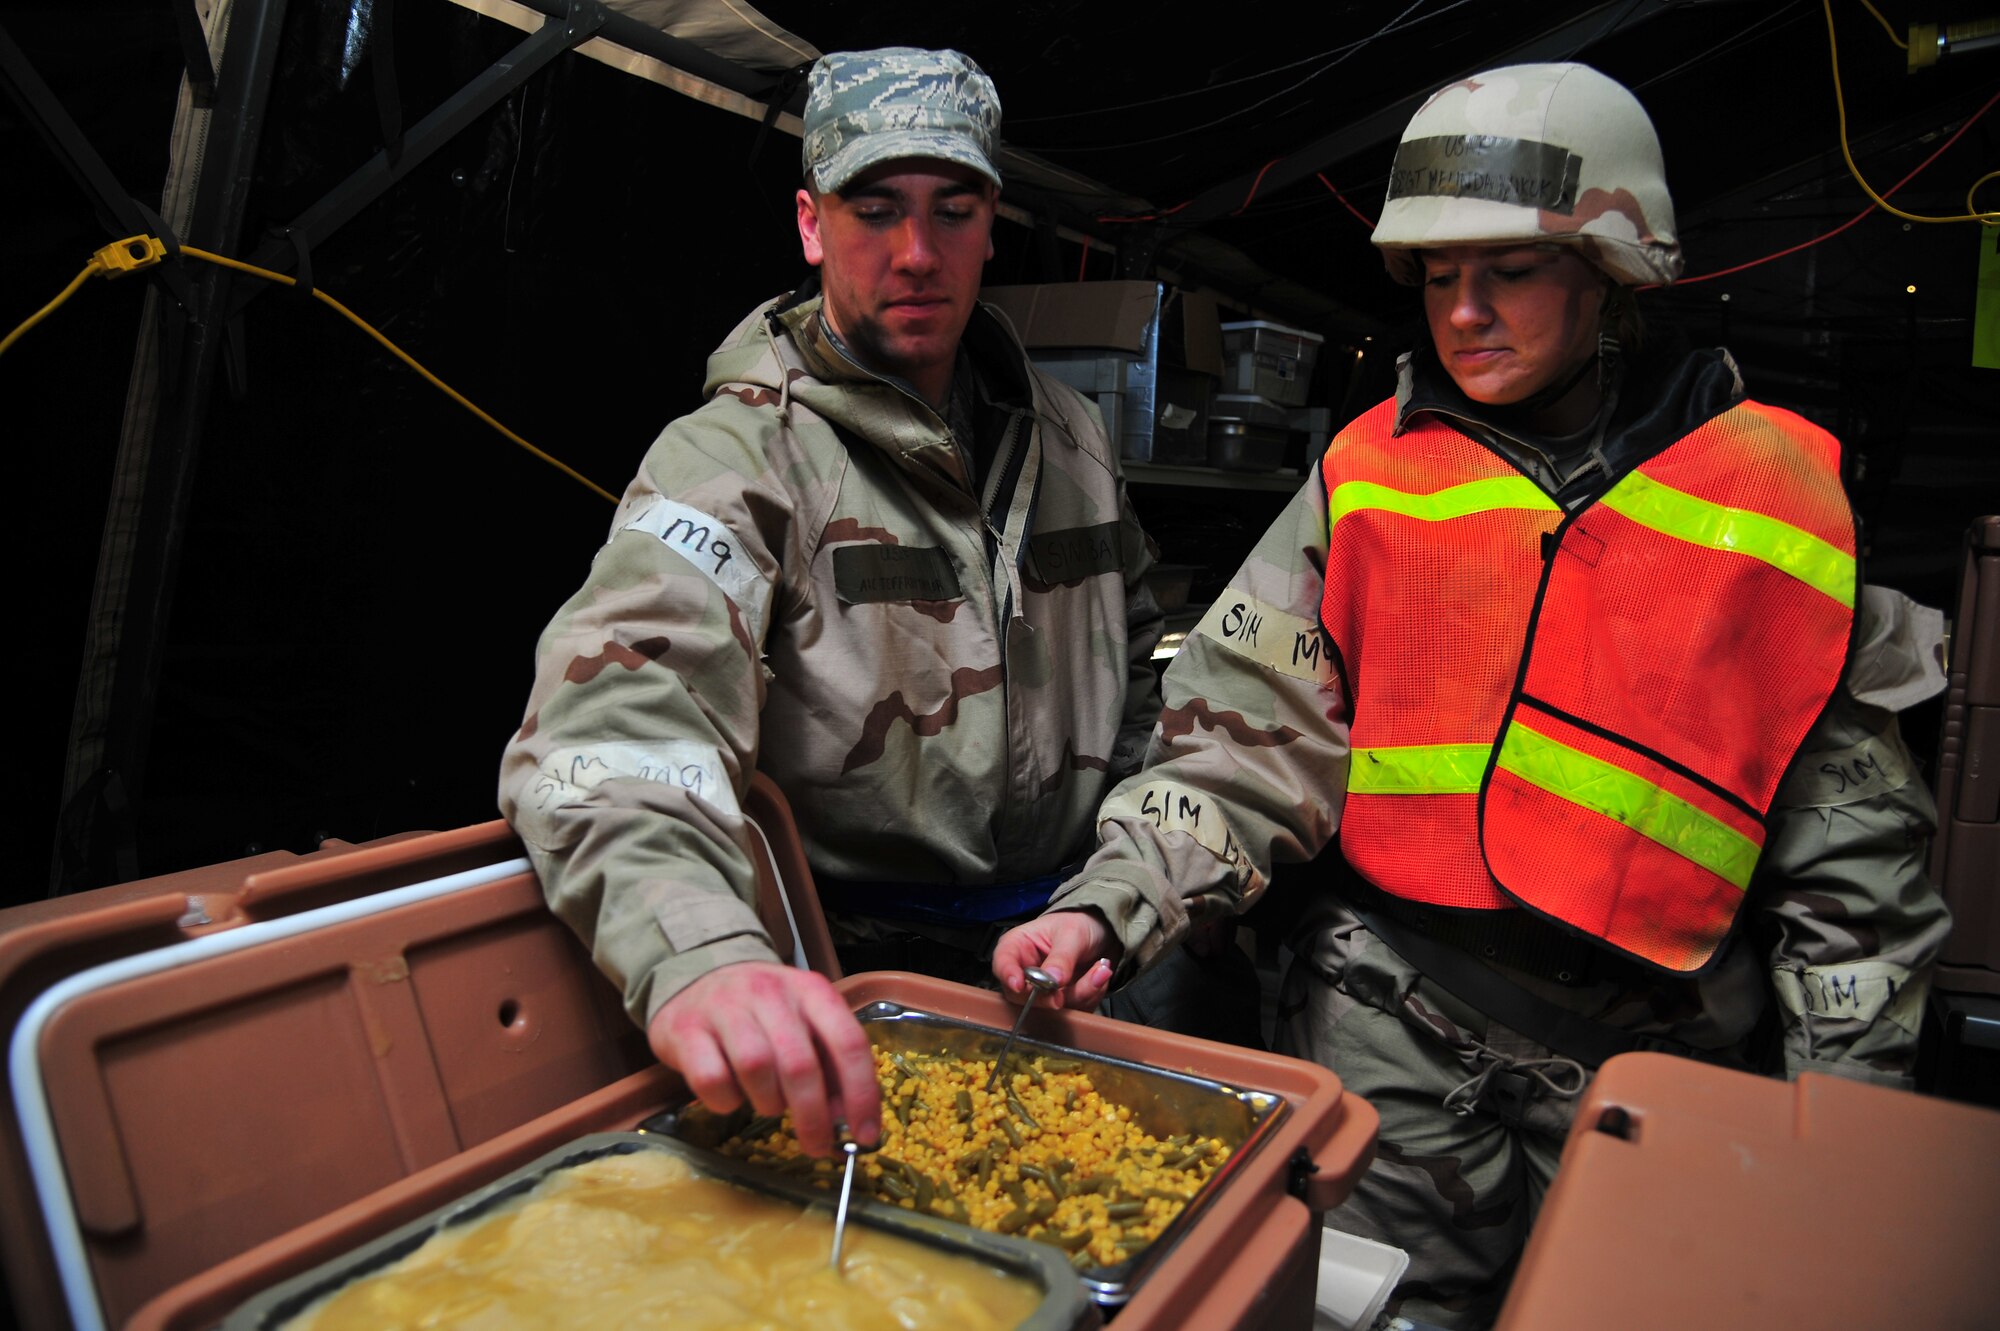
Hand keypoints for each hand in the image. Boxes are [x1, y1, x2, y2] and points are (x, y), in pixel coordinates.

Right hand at [647, 961, 879, 1157]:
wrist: (697, 978)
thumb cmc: (761, 1012)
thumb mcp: (803, 1025)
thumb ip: (828, 1066)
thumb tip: (846, 1120)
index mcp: (810, 990)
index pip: (848, 1041)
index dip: (861, 1094)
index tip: (864, 1135)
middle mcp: (770, 992)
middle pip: (800, 1064)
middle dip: (813, 1116)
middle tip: (816, 1146)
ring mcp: (724, 1007)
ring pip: (756, 1068)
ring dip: (768, 1102)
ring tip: (767, 1104)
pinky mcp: (685, 1030)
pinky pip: (711, 1079)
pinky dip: (725, 1101)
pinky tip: (730, 1095)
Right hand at [991, 909, 1121, 1011]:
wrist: (1103, 932)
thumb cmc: (1080, 923)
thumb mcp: (1072, 933)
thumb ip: (1062, 957)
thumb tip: (1051, 980)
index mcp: (1017, 946)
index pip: (1002, 963)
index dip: (1008, 976)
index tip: (1020, 985)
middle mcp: (1025, 972)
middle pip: (1023, 996)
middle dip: (1053, 994)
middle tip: (1074, 984)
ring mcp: (1042, 991)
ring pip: (1053, 1007)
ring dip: (1081, 992)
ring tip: (1099, 970)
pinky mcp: (1062, 1002)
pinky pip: (1073, 1010)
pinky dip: (1091, 996)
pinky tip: (1098, 976)